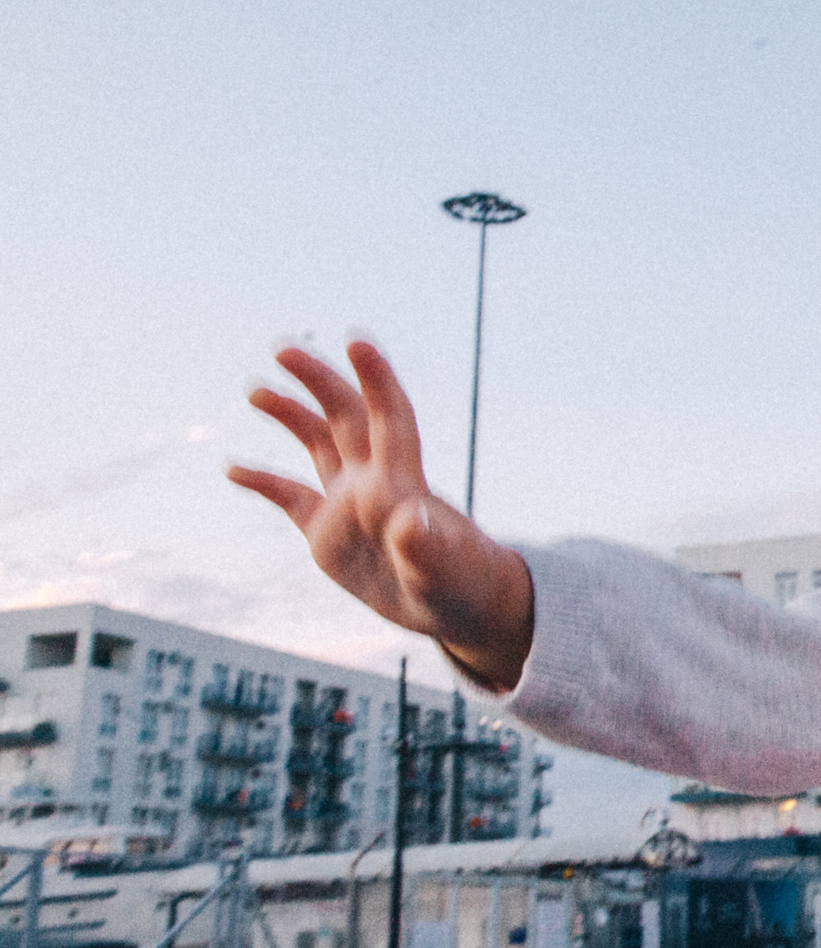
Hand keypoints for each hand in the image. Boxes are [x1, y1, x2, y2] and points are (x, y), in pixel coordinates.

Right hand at [228, 342, 534, 688]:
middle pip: (345, 416)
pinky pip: (290, 499)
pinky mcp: (328, 534)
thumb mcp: (442, 572)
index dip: (376, 379)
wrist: (460, 606)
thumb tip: (411, 519)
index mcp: (399, 485)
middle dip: (318, 380)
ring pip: (317, 444)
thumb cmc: (461, 586)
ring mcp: (348, 506)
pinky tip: (233, 469)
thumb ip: (423, 547)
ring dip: (291, 415)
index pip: (389, 418)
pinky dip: (263, 483)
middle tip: (283, 348)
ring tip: (256, 390)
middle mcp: (372, 483)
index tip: (357, 341)